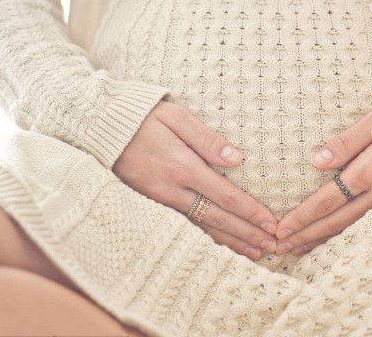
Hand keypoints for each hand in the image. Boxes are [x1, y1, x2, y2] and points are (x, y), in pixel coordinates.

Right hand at [113, 100, 278, 259]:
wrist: (100, 128)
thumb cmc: (142, 117)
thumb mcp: (176, 118)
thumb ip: (207, 139)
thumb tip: (237, 159)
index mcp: (183, 168)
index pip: (226, 196)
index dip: (251, 213)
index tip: (271, 224)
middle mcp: (173, 190)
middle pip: (218, 218)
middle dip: (247, 234)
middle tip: (271, 246)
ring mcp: (160, 201)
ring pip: (202, 228)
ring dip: (230, 242)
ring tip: (254, 252)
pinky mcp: (152, 204)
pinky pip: (185, 227)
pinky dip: (206, 239)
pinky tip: (220, 246)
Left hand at [274, 103, 371, 254]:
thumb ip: (346, 142)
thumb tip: (316, 161)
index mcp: (370, 171)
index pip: (328, 201)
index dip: (303, 217)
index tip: (282, 228)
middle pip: (335, 221)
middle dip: (306, 235)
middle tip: (281, 246)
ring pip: (350, 228)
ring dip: (322, 239)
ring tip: (298, 248)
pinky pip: (365, 224)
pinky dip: (343, 235)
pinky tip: (331, 238)